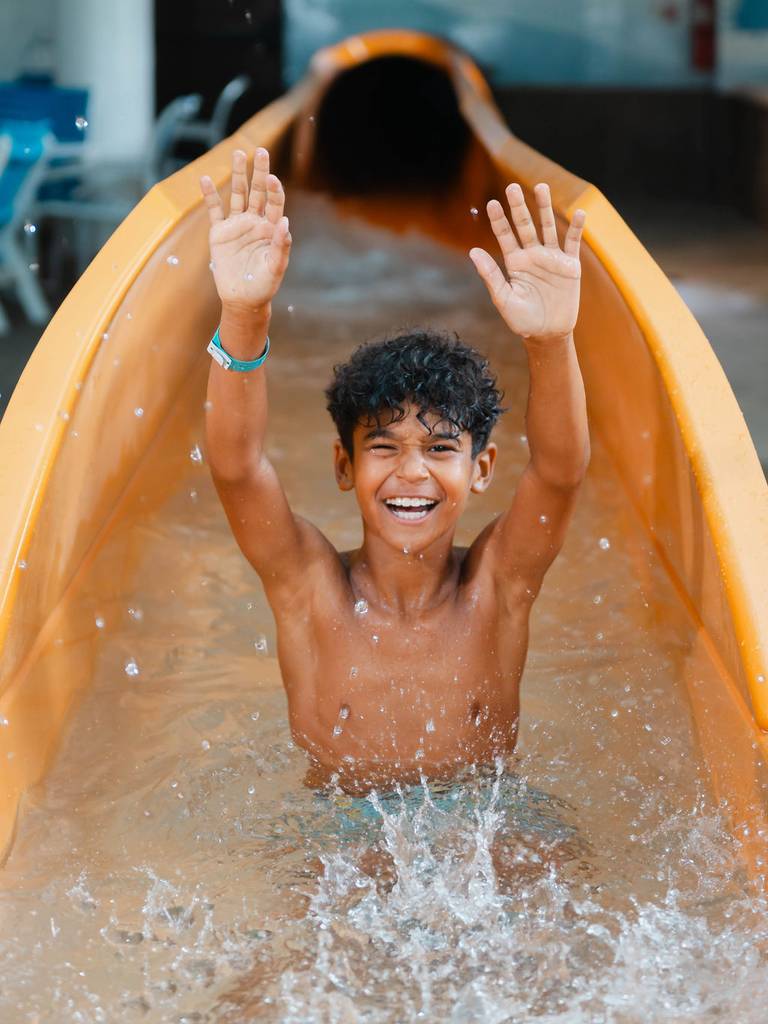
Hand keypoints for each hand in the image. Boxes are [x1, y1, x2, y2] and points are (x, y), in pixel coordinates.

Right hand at [200, 148, 290, 313]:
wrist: (243, 299)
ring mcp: (237, 225)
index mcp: (271, 229)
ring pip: (237, 195)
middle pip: (257, 191)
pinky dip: (210, 196)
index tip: (272, 179)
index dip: (274, 190)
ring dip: (238, 175)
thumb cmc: (264, 285)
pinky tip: (206, 180)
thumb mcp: (276, 268)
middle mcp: (255, 222)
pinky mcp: (220, 233)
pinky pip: (215, 211)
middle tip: (260, 151)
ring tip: (238, 153)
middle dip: (259, 171)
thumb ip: (281, 245)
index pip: (274, 202)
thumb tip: (284, 221)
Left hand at [469, 183, 584, 340]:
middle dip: (519, 207)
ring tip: (541, 187)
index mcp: (515, 263)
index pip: (505, 236)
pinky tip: (579, 212)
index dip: (498, 220)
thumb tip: (473, 252)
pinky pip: (573, 243)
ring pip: (548, 228)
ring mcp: (552, 259)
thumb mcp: (504, 300)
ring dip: (544, 208)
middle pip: (525, 226)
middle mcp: (532, 256)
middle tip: (512, 187)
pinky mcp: (570, 266)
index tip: (492, 203)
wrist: (548, 335)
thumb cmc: (523, 321)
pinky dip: (576, 228)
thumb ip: (491, 275)